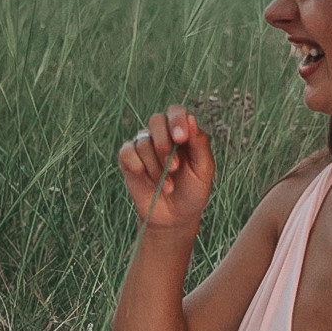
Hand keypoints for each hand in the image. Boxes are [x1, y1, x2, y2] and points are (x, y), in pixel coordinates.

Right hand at [118, 106, 215, 234]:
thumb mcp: (204, 170)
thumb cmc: (193, 192)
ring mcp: (144, 146)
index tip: (181, 139)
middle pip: (156, 120)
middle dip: (164, 143)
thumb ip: (200, 144)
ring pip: (143, 141)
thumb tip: (191, 118)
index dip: (177, 120)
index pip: (176, 112)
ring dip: (156, 166)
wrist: (175, 218)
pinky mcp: (128, 160)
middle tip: (175, 168)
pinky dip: (139, 167)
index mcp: (182, 133)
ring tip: (168, 185)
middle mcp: (162, 135)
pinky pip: (127, 152)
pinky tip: (149, 181)